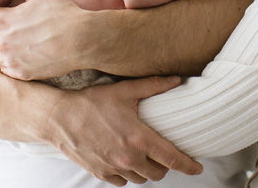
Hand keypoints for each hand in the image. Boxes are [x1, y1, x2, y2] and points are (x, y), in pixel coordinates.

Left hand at [0, 0, 93, 79]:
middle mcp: (1, 44)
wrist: (82, 40)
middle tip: (0, 30)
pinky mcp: (23, 74)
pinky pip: (8, 69)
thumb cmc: (62, 13)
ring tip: (14, 42)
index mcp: (1, 21)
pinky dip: (11, 61)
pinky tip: (24, 53)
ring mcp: (11, 62)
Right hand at [51, 77, 202, 185]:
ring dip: (146, 170)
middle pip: (158, 173)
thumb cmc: (92, 102)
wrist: (59, 118)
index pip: (172, 158)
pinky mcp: (100, 174)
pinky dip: (128, 174)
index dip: (188, 165)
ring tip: (144, 155)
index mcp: (139, 138)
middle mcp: (128, 157)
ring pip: (141, 179)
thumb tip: (177, 79)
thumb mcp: (124, 90)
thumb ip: (153, 86)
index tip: (198, 168)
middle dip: (165, 166)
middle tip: (163, 153)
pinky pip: (122, 182)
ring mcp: (114, 168)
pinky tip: (125, 160)